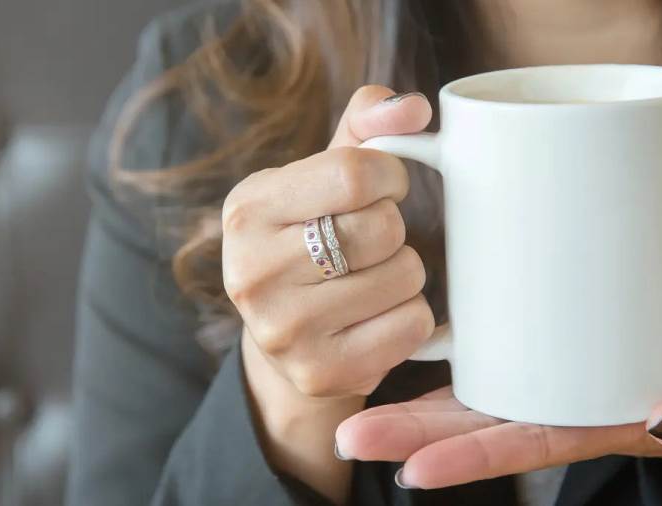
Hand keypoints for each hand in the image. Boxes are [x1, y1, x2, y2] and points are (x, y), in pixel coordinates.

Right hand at [221, 86, 432, 502]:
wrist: (285, 335)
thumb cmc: (312, 235)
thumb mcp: (322, 173)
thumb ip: (367, 125)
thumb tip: (414, 107)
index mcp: (247, 209)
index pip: (353, 173)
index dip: (390, 175)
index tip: (385, 186)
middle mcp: (252, 272)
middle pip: (382, 228)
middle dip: (393, 227)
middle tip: (369, 241)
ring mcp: (283, 331)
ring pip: (405, 276)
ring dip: (404, 272)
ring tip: (369, 278)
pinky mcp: (321, 372)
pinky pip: (413, 325)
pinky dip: (411, 315)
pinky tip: (377, 316)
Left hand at [336, 338, 661, 488]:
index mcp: (594, 427)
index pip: (520, 445)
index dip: (466, 459)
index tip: (411, 469)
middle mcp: (561, 410)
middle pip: (476, 426)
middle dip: (411, 436)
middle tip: (348, 436)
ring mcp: (553, 383)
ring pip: (474, 398)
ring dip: (413, 407)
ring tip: (353, 414)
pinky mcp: (554, 351)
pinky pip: (496, 360)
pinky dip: (451, 362)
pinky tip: (404, 354)